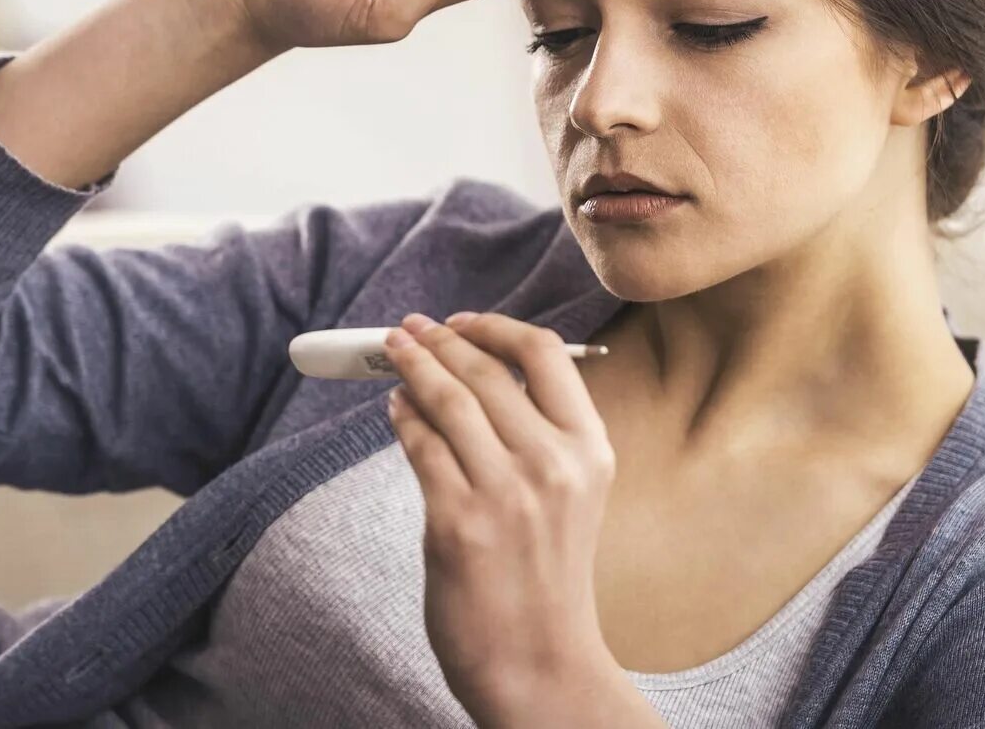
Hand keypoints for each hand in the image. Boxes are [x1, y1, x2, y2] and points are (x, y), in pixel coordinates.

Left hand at [382, 310, 630, 722]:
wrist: (540, 663)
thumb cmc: (548, 578)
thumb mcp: (572, 495)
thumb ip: (538, 435)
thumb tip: (473, 372)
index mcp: (590, 450)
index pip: (545, 354)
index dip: (494, 327)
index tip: (460, 321)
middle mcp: (554, 464)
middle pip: (485, 372)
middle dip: (438, 341)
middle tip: (409, 328)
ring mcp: (505, 493)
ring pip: (447, 401)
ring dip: (412, 368)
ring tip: (394, 355)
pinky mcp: (457, 522)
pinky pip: (420, 447)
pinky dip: (403, 418)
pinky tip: (396, 409)